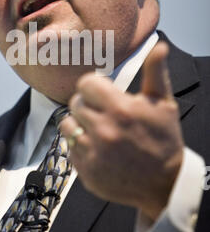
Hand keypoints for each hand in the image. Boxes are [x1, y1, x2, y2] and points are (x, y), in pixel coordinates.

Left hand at [59, 42, 183, 221]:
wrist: (164, 184)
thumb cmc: (164, 140)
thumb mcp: (163, 104)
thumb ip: (155, 72)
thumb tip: (159, 46)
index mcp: (121, 110)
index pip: (86, 84)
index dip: (93, 86)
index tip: (101, 93)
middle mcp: (104, 131)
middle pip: (75, 103)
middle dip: (88, 104)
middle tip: (103, 113)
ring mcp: (92, 153)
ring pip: (67, 124)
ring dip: (79, 124)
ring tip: (98, 130)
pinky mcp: (85, 171)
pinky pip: (69, 148)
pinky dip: (80, 146)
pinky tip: (98, 149)